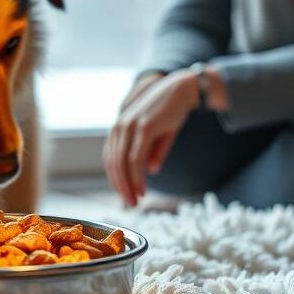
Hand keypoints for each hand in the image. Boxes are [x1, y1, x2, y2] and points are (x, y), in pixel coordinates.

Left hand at [103, 70, 198, 207]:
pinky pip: (135, 159)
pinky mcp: (143, 127)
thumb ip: (153, 152)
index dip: (116, 179)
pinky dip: (137, 177)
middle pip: (113, 164)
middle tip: (129, 204)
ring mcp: (130, 126)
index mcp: (119, 127)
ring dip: (128, 186)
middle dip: (120, 187)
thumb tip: (150, 170)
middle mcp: (119, 126)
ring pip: (122, 164)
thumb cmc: (169, 112)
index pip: (110, 158)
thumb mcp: (158, 135)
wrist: (183, 90)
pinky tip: (142, 189)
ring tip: (135, 201)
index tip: (124, 194)